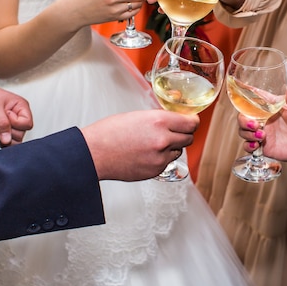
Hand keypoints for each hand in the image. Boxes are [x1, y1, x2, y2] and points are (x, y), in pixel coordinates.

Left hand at [0, 83, 33, 145]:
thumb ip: (2, 123)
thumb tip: (7, 139)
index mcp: (21, 106)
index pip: (27, 124)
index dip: (16, 123)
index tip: (5, 116)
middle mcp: (19, 115)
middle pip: (22, 132)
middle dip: (9, 130)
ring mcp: (12, 123)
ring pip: (17, 138)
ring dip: (5, 137)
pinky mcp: (5, 128)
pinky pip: (9, 140)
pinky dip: (3, 140)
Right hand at [81, 109, 199, 180]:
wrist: (94, 153)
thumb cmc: (110, 132)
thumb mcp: (138, 116)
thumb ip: (160, 118)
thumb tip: (175, 120)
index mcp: (159, 121)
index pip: (191, 123)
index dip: (192, 121)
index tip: (191, 121)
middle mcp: (163, 140)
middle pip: (189, 137)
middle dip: (184, 134)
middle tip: (176, 131)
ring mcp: (160, 157)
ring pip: (179, 151)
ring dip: (173, 147)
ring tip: (155, 143)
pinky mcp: (155, 170)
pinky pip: (167, 162)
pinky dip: (162, 158)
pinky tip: (147, 153)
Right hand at [238, 86, 286, 163]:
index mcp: (271, 107)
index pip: (253, 98)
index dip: (244, 95)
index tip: (238, 91)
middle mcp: (265, 119)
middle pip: (243, 116)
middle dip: (244, 120)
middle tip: (255, 125)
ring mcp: (263, 133)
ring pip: (243, 131)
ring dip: (247, 133)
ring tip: (261, 136)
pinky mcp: (264, 147)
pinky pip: (248, 146)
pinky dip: (248, 145)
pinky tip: (256, 145)